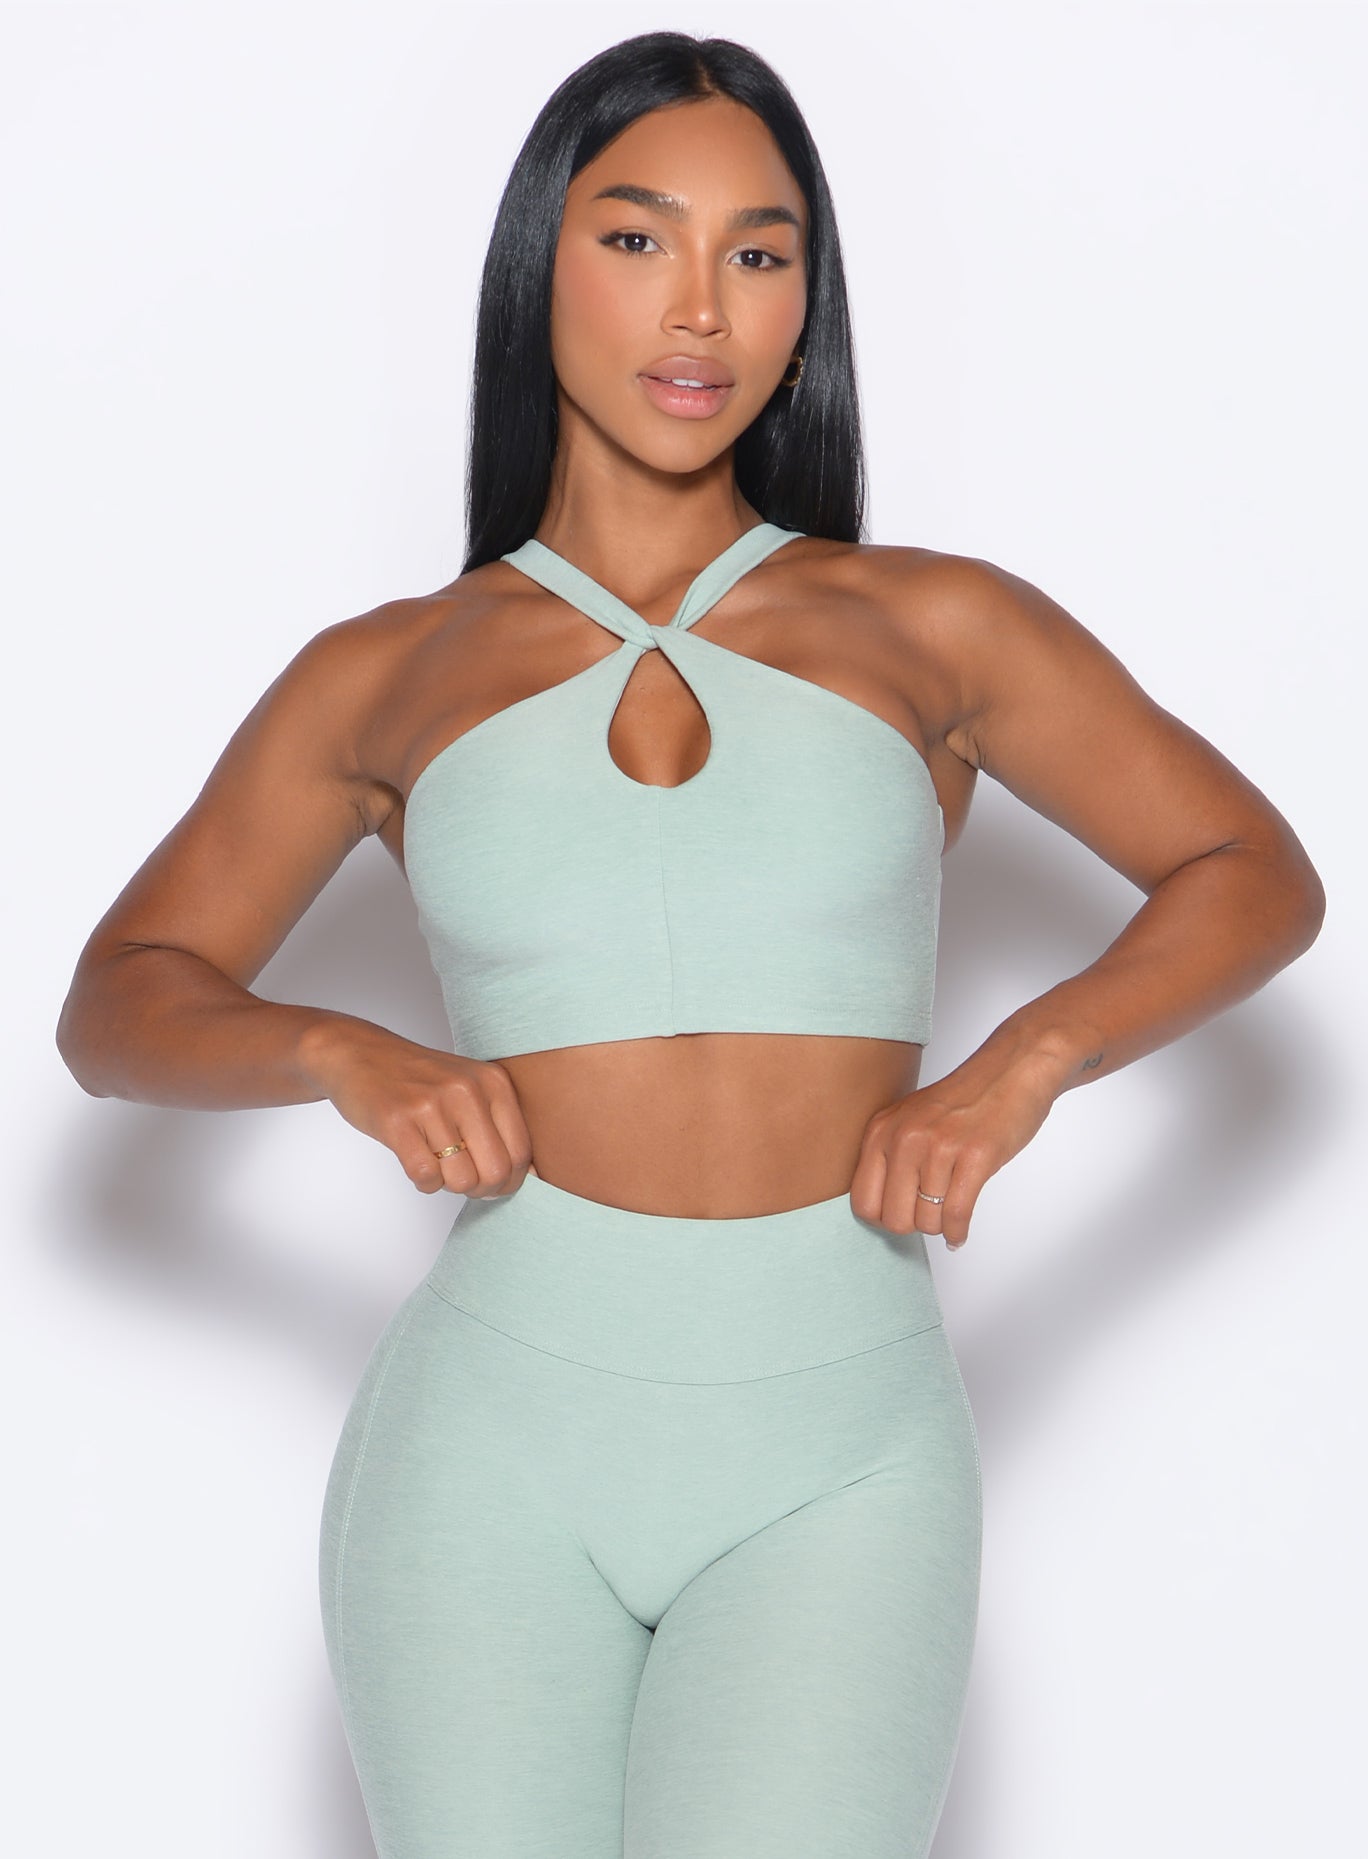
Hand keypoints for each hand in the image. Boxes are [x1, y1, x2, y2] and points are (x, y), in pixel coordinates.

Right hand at [300, 1016, 532, 1198]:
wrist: (359, 1054)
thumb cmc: (419, 1078)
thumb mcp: (470, 1086)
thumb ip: (499, 1124)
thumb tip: (529, 1177)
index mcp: (493, 1082)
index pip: (521, 1153)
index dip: (509, 1181)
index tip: (493, 1184)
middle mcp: (467, 1090)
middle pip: (495, 1172)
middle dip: (481, 1189)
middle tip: (463, 1180)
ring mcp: (432, 1105)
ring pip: (461, 1180)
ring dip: (449, 1184)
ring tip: (437, 1164)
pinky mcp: (398, 1122)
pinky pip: (426, 1177)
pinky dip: (424, 1183)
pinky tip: (417, 1163)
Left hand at [849, 1049, 1060, 1248]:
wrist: (1010, 1070)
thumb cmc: (962, 1100)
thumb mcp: (908, 1119)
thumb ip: (889, 1155)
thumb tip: (880, 1209)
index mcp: (882, 1130)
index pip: (863, 1201)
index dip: (882, 1218)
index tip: (900, 1214)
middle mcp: (905, 1139)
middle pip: (894, 1219)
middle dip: (913, 1225)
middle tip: (928, 1215)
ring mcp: (939, 1148)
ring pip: (928, 1221)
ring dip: (940, 1226)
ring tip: (948, 1213)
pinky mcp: (974, 1157)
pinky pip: (957, 1215)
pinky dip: (958, 1233)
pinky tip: (959, 1233)